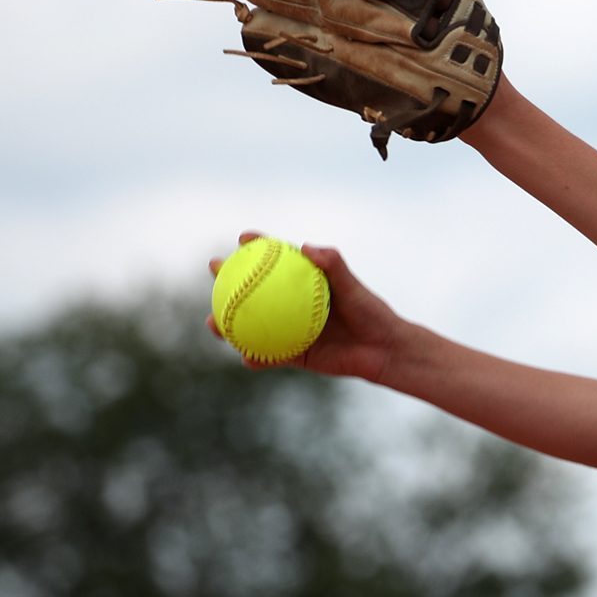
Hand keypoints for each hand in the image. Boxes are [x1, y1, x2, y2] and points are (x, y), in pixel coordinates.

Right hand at [207, 233, 405, 381]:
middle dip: (226, 278)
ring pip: (250, 326)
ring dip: (227, 323)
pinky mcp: (294, 355)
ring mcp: (289, 330)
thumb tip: (306, 247)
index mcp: (304, 284)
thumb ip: (334, 266)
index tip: (243, 238)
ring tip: (213, 322)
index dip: (257, 246)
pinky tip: (246, 357)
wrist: (383, 351)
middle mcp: (291, 305)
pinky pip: (270, 357)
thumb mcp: (354, 288)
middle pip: (251, 290)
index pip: (276, 260)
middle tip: (214, 269)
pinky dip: (257, 358)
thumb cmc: (371, 314)